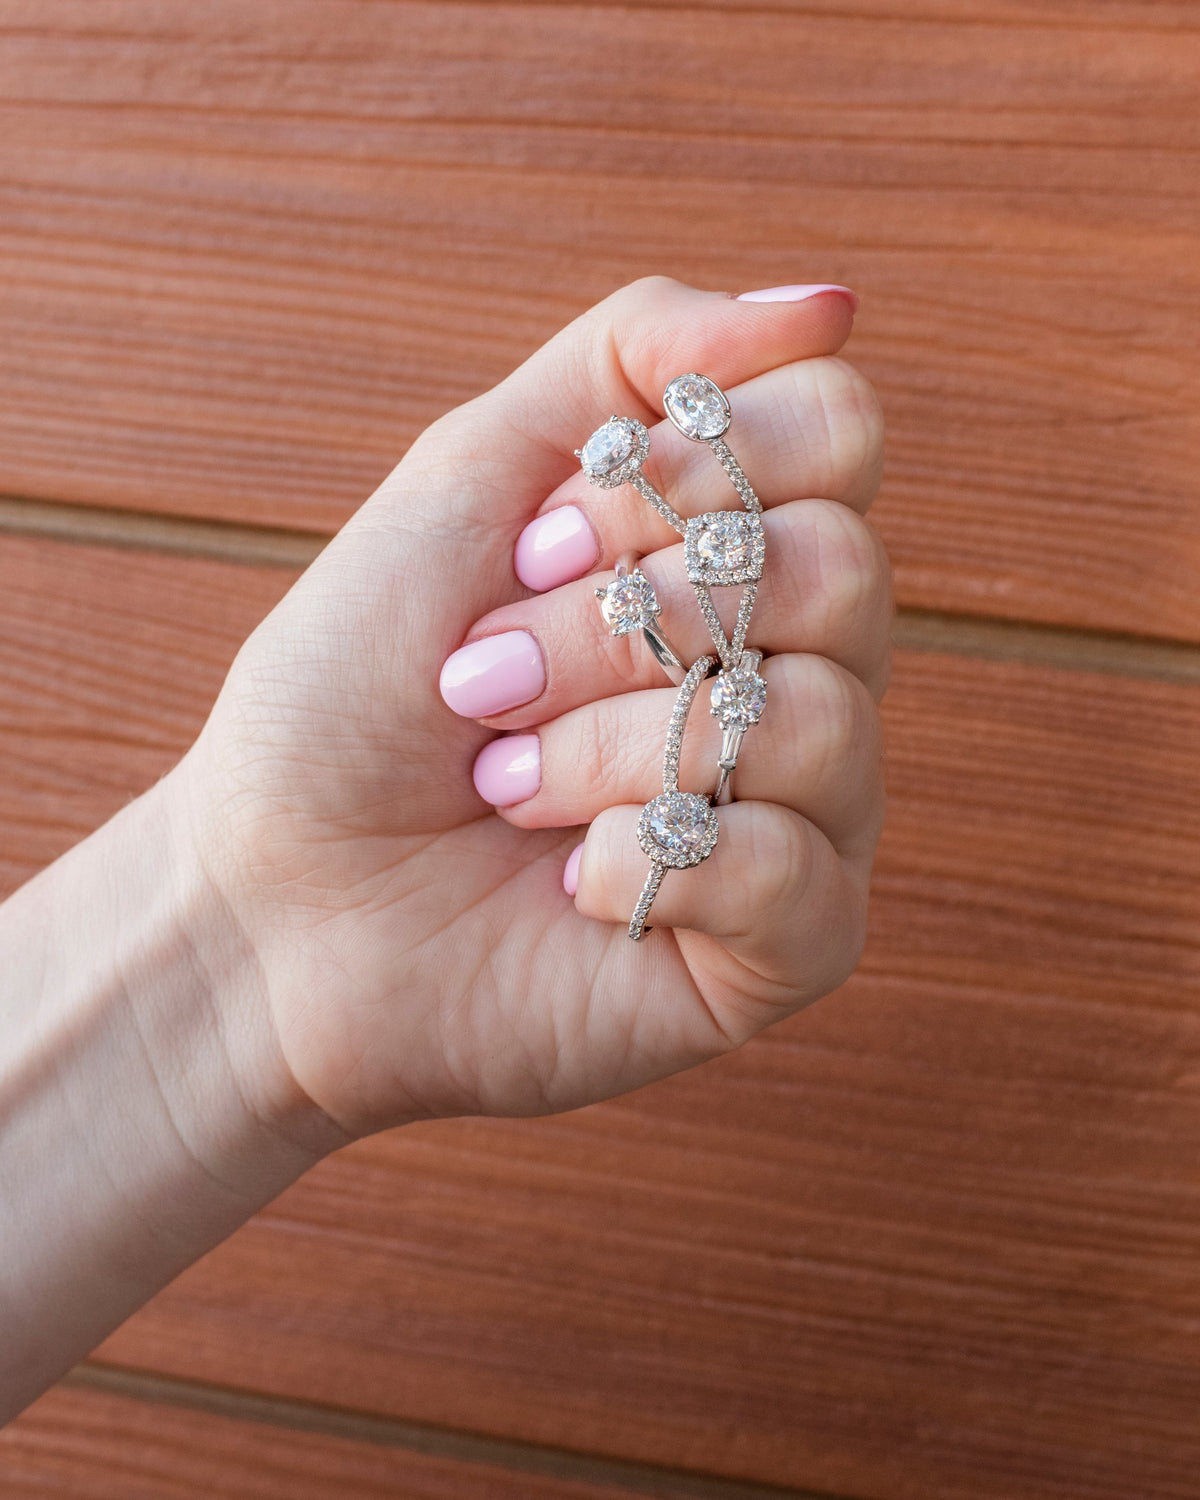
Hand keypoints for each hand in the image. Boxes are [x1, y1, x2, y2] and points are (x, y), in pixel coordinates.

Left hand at [182, 276, 888, 1140]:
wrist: (273, 894)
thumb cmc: (355, 689)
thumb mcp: (470, 475)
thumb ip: (634, 360)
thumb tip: (832, 308)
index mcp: (735, 556)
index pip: (839, 436)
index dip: (685, 470)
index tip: (539, 536)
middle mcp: (794, 672)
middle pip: (840, 572)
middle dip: (620, 622)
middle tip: (488, 676)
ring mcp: (803, 812)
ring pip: (816, 723)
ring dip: (611, 748)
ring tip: (508, 784)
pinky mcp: (787, 946)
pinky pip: (797, 875)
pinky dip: (643, 864)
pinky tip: (567, 883)